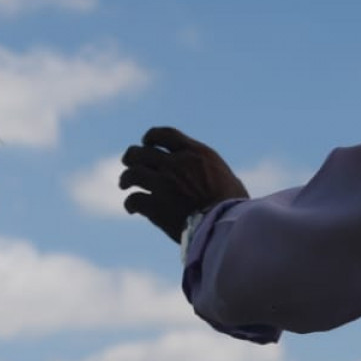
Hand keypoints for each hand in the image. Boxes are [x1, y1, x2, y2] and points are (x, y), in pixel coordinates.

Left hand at [119, 126, 248, 240]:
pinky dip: (131, 203)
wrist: (227, 226)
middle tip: (129, 163)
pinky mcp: (155, 205)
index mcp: (196, 153)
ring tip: (125, 184)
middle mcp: (176, 163)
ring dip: (126, 178)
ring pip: (132, 173)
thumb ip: (211, 173)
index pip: (165, 134)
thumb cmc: (235, 207)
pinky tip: (132, 209)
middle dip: (132, 156)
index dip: (151, 136)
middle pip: (142, 152)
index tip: (146, 142)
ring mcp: (163, 183)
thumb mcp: (228, 178)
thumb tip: (211, 180)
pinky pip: (134, 199)